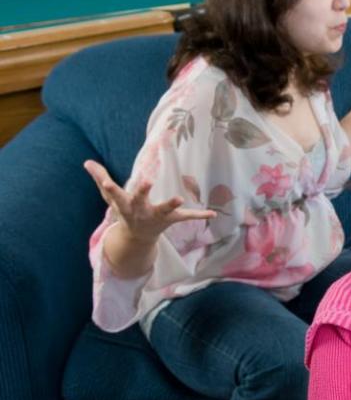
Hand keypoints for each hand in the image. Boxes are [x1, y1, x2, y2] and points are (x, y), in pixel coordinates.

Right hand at [83, 160, 215, 247]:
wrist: (136, 237)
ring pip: (164, 211)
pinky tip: (213, 213)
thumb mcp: (110, 197)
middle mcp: (140, 211)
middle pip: (139, 201)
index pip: (115, 195)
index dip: (110, 189)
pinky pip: (186, 218)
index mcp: (125, 204)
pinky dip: (199, 215)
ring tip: (180, 199)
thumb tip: (86, 162)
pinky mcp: (171, 219)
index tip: (107, 182)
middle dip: (142, 192)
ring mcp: (156, 216)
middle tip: (146, 181)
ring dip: (171, 205)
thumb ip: (100, 178)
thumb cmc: (124, 211)